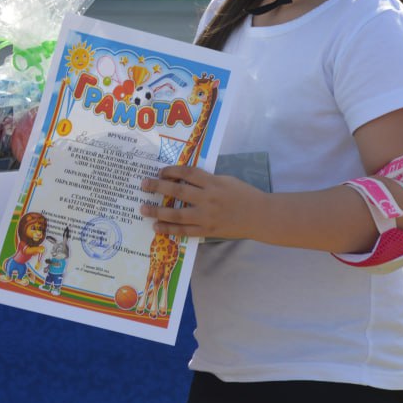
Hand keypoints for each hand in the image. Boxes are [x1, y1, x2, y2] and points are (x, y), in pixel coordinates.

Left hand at [139, 165, 265, 239]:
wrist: (259, 216)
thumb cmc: (243, 194)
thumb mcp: (226, 180)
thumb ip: (206, 180)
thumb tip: (183, 179)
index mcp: (213, 183)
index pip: (187, 173)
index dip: (171, 171)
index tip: (160, 171)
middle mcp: (208, 199)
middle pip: (177, 191)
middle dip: (157, 187)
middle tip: (143, 185)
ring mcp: (206, 217)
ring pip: (176, 214)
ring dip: (157, 211)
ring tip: (143, 209)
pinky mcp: (207, 231)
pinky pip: (184, 231)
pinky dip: (169, 229)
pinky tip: (156, 227)